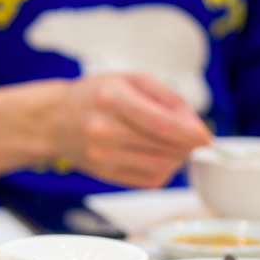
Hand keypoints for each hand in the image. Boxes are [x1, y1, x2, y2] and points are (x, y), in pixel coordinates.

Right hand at [51, 73, 211, 187]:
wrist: (55, 120)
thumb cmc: (95, 95)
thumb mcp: (131, 78)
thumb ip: (168, 97)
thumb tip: (195, 126)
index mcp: (111, 98)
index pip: (163, 123)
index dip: (192, 132)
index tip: (205, 135)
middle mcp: (104, 130)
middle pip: (166, 147)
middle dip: (187, 143)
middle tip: (189, 136)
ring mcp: (103, 156)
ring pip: (162, 167)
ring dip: (177, 158)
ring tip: (172, 144)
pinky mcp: (106, 174)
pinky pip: (149, 180)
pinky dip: (163, 170)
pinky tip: (156, 156)